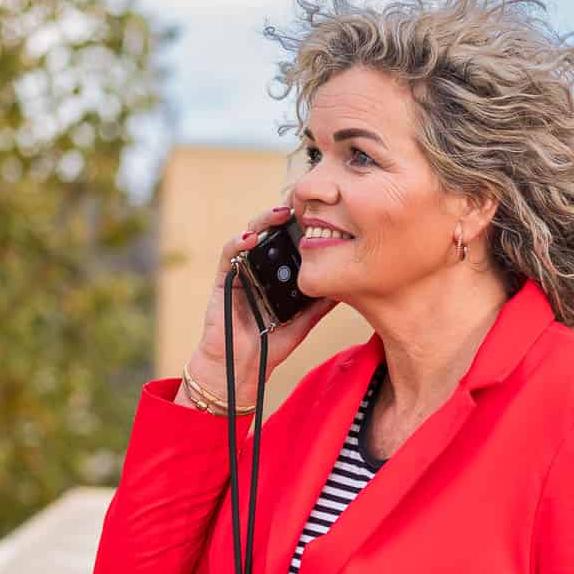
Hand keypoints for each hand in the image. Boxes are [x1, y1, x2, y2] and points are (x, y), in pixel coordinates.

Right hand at [188, 202, 333, 402]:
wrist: (242, 368)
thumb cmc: (270, 346)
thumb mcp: (304, 321)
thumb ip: (321, 303)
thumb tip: (349, 284)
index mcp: (278, 274)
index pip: (289, 242)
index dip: (302, 226)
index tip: (322, 214)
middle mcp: (259, 268)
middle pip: (271, 233)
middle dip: (285, 215)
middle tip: (303, 205)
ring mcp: (241, 271)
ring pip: (249, 235)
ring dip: (264, 221)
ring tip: (281, 213)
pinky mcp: (223, 280)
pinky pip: (228, 256)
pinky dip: (237, 243)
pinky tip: (250, 238)